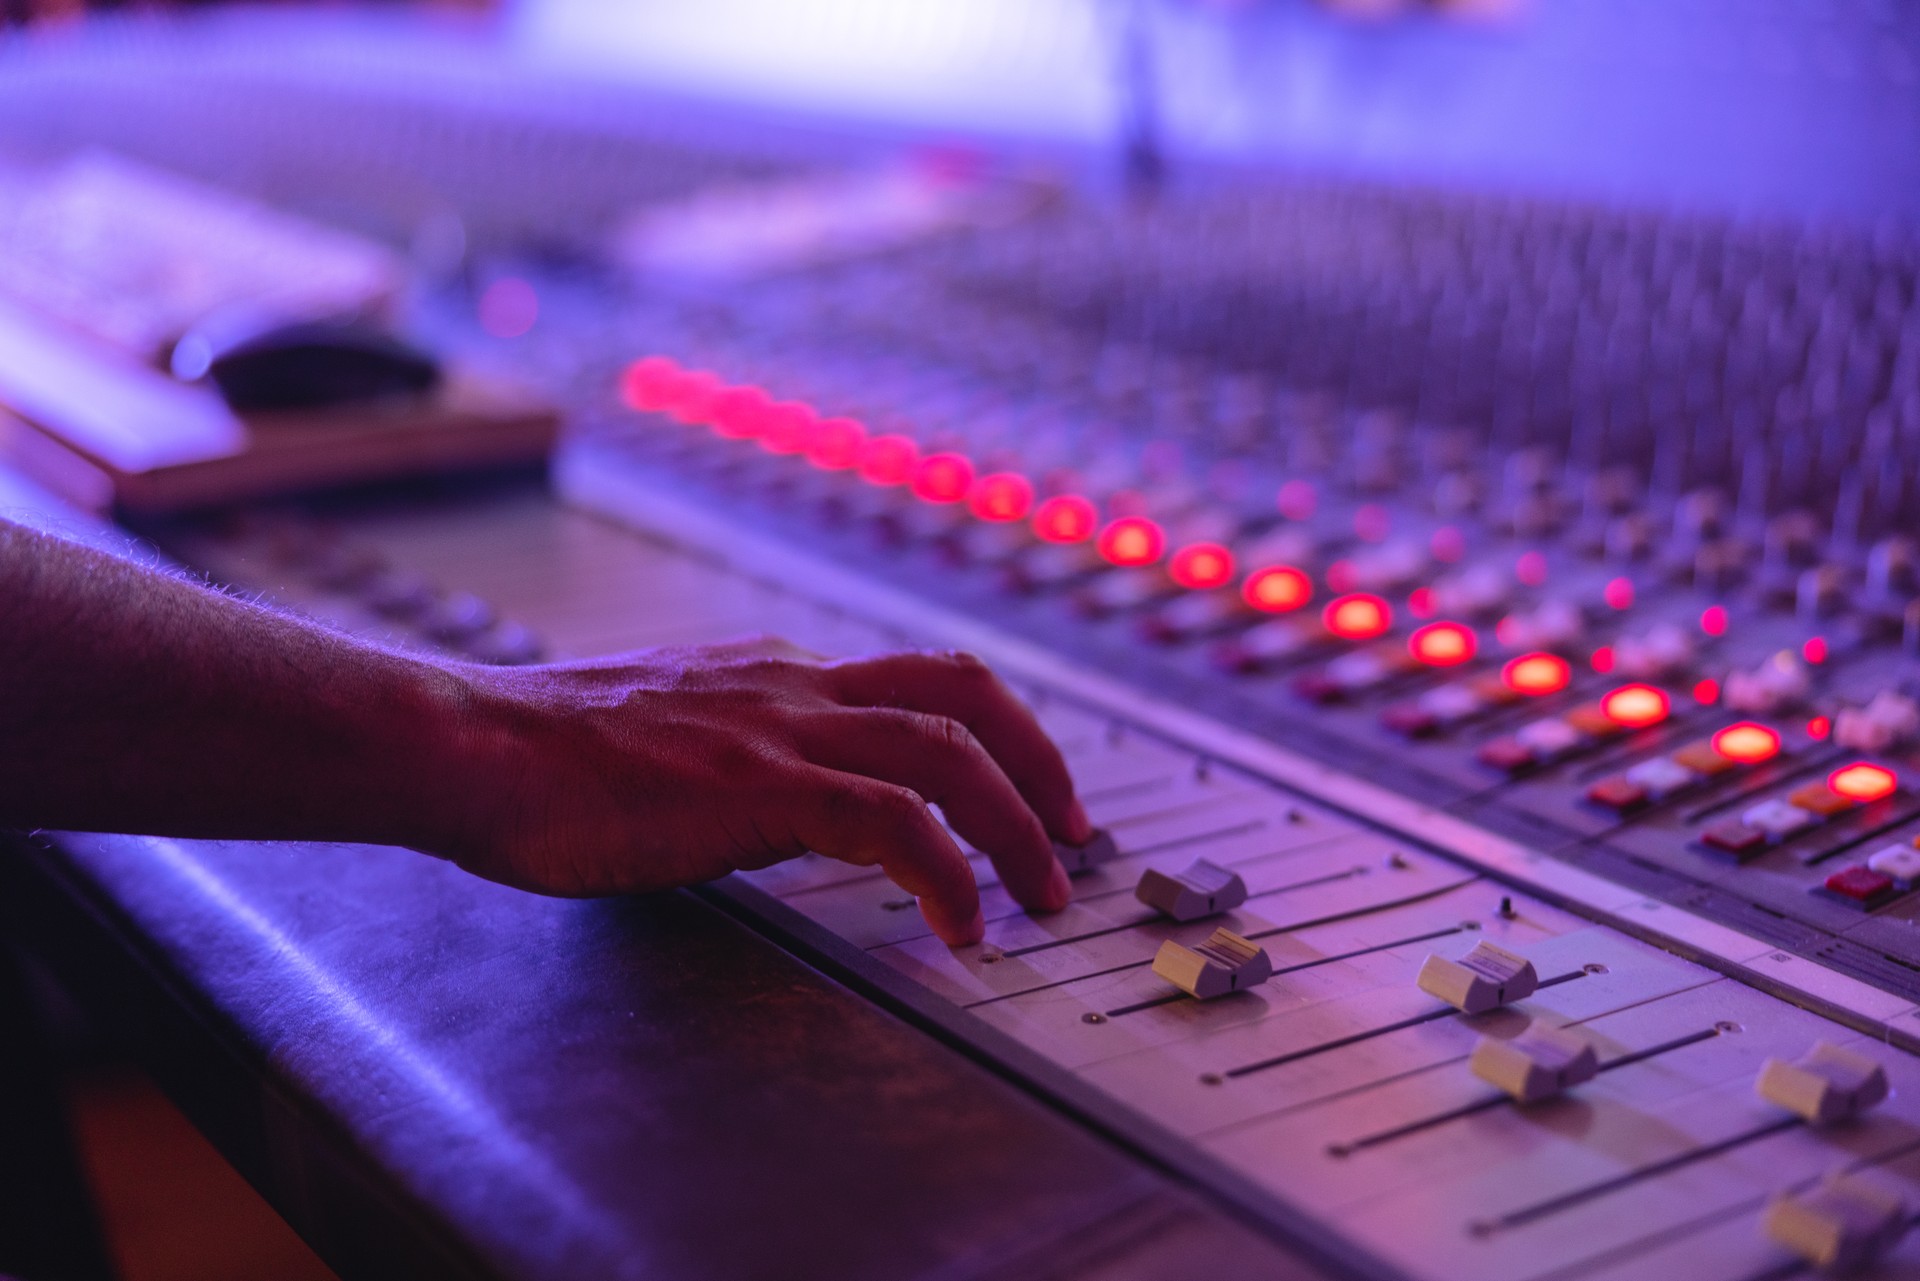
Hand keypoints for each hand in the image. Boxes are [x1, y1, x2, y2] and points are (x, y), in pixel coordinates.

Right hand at [440, 638, 1091, 944]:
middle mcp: (793, 686)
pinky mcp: (757, 784)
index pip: (916, 680)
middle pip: (961, 691)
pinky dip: (946, 870)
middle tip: (1072, 835)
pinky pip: (891, 821)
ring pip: (946, 750)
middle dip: (1037, 760)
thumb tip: (778, 805)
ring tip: (1043, 892)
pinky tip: (960, 923)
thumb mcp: (665, 738)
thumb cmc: (542, 759)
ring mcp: (778, 728)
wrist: (470, 748)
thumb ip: (735, 755)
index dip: (991, 730)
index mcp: (775, 676)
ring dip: (1015, 823)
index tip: (1025, 791)